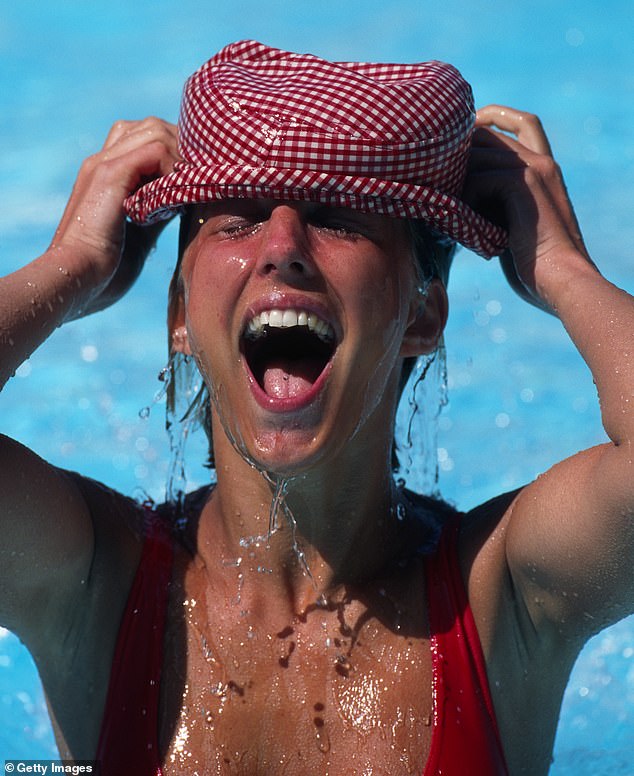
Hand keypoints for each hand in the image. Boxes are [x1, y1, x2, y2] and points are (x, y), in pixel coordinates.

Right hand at [51, 117, 178, 319]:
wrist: (76, 281)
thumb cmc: (104, 273)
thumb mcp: (141, 236)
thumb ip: (158, 212)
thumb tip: (184, 202)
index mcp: (106, 175)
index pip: (145, 138)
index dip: (176, 155)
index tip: (195, 185)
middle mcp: (103, 162)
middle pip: (153, 126)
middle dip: (183, 151)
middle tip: (199, 184)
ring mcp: (104, 164)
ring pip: (156, 130)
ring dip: (181, 158)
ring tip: (190, 190)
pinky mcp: (109, 174)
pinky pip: (156, 149)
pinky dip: (175, 168)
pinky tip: (179, 197)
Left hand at [464, 105, 592, 312]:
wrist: (561, 280)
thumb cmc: (533, 266)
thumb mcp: (508, 225)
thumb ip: (493, 203)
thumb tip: (453, 196)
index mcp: (544, 169)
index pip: (521, 121)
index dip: (491, 117)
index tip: (463, 134)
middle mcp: (542, 161)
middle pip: (488, 132)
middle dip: (458, 153)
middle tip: (438, 183)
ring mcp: (535, 169)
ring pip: (478, 154)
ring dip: (455, 181)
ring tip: (447, 211)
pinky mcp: (525, 183)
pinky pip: (480, 177)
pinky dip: (465, 199)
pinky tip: (466, 227)